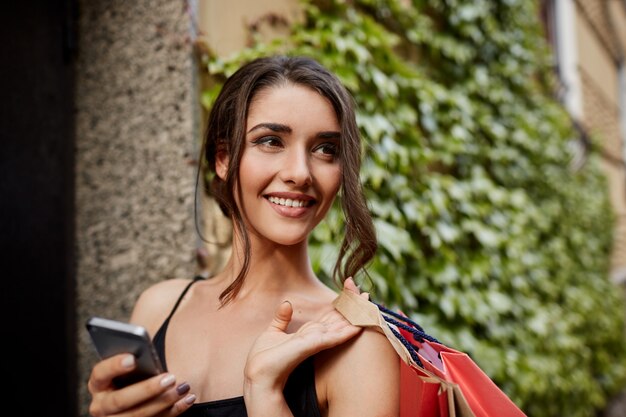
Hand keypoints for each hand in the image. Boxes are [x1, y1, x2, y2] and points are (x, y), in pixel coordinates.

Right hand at [87, 354, 195, 416]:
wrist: (137, 397)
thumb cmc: (134, 374)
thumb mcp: (129, 367)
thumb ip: (135, 359)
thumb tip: (147, 351)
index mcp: (98, 383)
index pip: (100, 373)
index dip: (114, 366)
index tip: (132, 358)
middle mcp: (101, 405)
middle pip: (120, 400)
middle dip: (147, 389)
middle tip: (170, 378)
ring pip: (137, 415)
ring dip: (163, 402)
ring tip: (183, 388)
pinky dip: (174, 411)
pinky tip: (188, 399)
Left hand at [243, 278, 366, 392]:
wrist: (260, 373)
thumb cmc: (265, 358)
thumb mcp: (273, 332)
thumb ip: (282, 318)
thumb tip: (287, 303)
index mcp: (307, 334)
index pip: (327, 319)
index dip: (339, 308)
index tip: (351, 295)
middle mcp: (315, 338)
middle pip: (337, 321)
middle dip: (351, 308)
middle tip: (365, 294)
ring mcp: (316, 342)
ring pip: (340, 327)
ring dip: (353, 316)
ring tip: (367, 304)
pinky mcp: (313, 345)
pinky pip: (335, 336)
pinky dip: (347, 330)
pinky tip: (359, 325)